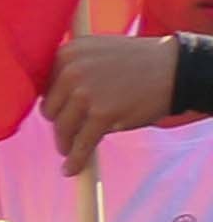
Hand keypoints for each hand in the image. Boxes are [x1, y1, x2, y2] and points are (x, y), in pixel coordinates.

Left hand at [45, 31, 196, 162]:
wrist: (176, 69)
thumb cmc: (138, 62)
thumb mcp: (97, 52)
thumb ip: (74, 68)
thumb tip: (51, 99)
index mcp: (68, 53)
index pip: (46, 87)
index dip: (55, 103)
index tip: (59, 114)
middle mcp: (71, 71)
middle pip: (51, 110)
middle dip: (60, 123)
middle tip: (69, 133)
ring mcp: (85, 93)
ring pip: (63, 128)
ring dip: (66, 143)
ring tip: (69, 151)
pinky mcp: (101, 114)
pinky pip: (81, 144)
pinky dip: (75, 159)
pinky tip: (71, 169)